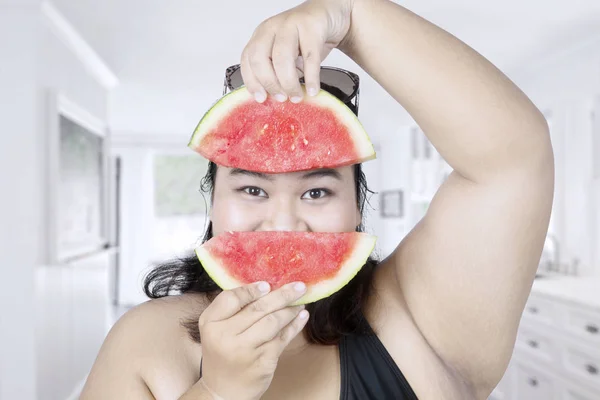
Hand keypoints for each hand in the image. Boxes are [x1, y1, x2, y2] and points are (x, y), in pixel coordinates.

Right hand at [198, 281, 308, 399]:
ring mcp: (244, 350)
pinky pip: (282, 338)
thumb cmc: (222, 353)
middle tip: (298, 286)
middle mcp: (225, 336)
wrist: (223, 391)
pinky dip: (294, 326)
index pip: (231, 298)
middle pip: (257, 308)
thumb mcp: (216, 329)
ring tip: (300, 301)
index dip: (251, 289)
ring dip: (290, 310)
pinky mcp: (262, 361)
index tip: (267, 284)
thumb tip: (266, 286)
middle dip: (282, 295)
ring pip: (273, 321)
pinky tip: (301, 317)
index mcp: (211, 323)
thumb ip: (233, 309)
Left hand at [241, 0, 355, 102]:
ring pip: (282, 57)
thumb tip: (276, 99)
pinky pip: (310, 57)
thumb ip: (278, 72)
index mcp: (261, 36)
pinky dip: (311, 77)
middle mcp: (272, 28)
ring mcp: (290, 25)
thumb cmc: (305, 40)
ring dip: (288, 82)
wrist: (328, 16)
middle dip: (270, 83)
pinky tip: (312, 90)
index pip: (247, 59)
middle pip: (260, 58)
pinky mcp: (311, 27)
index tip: (261, 99)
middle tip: (281, 98)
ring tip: (297, 97)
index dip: (252, 81)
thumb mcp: (286, 55)